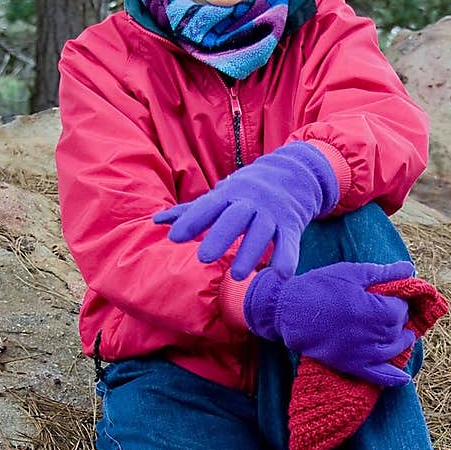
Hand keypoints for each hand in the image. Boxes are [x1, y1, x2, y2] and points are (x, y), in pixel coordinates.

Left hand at [153, 142, 338, 278]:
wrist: (294, 173)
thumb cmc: (247, 191)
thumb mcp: (221, 196)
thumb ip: (192, 211)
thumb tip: (156, 221)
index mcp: (228, 195)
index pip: (207, 207)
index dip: (191, 221)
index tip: (174, 237)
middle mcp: (250, 202)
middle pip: (234, 219)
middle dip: (220, 237)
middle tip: (204, 258)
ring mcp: (272, 213)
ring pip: (261, 232)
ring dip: (250, 252)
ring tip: (238, 276)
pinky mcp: (291, 223)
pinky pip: (289, 241)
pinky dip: (287, 256)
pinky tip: (281, 274)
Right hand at [244, 261, 416, 388]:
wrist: (288, 311)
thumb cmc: (319, 287)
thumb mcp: (351, 273)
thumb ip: (383, 273)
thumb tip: (409, 269)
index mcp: (371, 308)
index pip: (400, 310)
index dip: (400, 303)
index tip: (393, 299)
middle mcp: (369, 333)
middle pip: (397, 330)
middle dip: (399, 321)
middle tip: (393, 314)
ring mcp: (360, 352)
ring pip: (393, 350)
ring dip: (401, 343)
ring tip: (403, 336)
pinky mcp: (350, 364)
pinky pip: (377, 376)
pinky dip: (392, 377)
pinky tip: (403, 377)